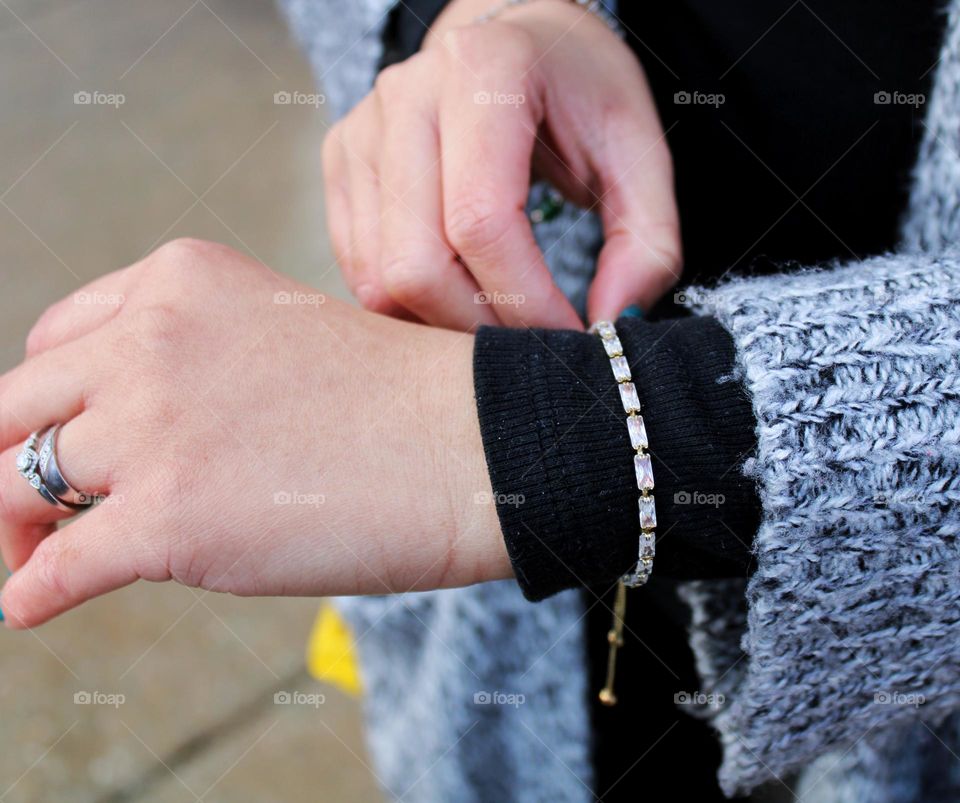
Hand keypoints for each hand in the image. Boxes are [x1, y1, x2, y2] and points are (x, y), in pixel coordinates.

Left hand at [0, 239, 510, 628]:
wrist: (471, 444)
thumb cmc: (399, 399)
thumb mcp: (278, 333)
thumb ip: (193, 363)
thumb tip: (130, 440)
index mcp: (179, 282)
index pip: (56, 340)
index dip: (48, 403)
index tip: (61, 443)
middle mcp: (151, 340)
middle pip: (15, 409)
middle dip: (10, 463)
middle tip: (27, 511)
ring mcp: (155, 426)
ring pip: (18, 484)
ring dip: (18, 530)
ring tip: (34, 560)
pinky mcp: (171, 517)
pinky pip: (57, 567)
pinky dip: (33, 591)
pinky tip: (28, 605)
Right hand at [323, 0, 680, 330]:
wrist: (515, 40)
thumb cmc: (579, 92)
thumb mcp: (639, 152)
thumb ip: (647, 241)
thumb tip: (613, 326)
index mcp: (485, 73)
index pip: (481, 221)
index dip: (525, 301)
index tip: (567, 336)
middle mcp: (407, 94)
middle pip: (416, 263)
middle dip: (478, 326)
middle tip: (530, 341)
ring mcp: (363, 130)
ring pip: (380, 278)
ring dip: (442, 323)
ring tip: (499, 319)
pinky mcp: (343, 162)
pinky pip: (360, 270)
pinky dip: (409, 305)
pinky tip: (460, 297)